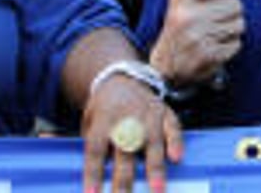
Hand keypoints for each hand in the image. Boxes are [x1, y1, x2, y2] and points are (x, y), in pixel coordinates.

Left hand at [81, 73, 182, 192]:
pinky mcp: (164, 112)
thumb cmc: (104, 109)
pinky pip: (172, 127)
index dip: (94, 173)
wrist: (121, 78)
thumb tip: (83, 165)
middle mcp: (126, 118)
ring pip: (151, 143)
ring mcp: (147, 115)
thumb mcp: (90, 122)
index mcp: (103, 121)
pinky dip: (176, 142)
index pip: (96, 149)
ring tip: (157, 189)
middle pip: (124, 151)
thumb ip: (93, 144)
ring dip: (154, 168)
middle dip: (125, 179)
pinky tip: (177, 158)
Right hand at [149, 0, 244, 86]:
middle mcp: (189, 15)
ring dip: (231, 29)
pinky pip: (236, 44)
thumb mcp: (179, 1)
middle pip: (235, 5)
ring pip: (239, 25)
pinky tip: (215, 46)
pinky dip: (230, 46)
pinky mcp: (209, 55)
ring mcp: (199, 37)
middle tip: (218, 18)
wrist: (165, 67)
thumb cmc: (177, 28)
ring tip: (215, 33)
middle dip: (231, 12)